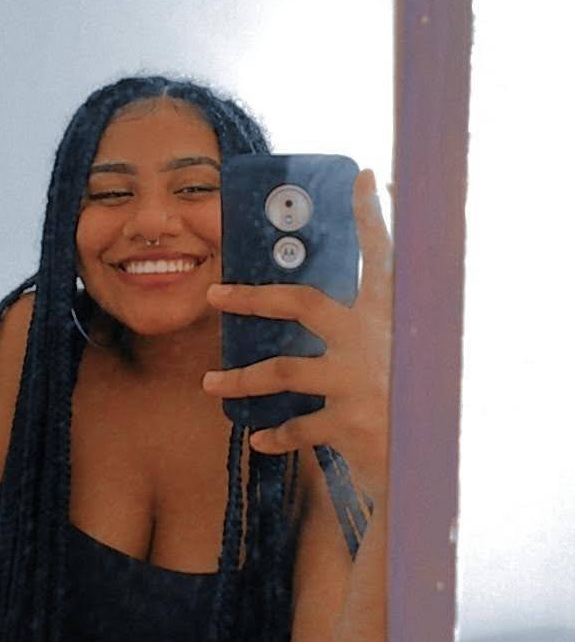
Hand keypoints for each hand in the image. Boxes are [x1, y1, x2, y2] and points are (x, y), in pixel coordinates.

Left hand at [203, 169, 391, 495]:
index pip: (382, 256)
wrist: (430, 463)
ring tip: (210, 384)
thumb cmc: (411, 402)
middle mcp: (373, 341)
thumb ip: (377, 323)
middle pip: (302, 303)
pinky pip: (298, 426)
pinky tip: (258, 438)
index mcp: (390, 318)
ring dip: (241, 378)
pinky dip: (275, 434)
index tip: (362, 178)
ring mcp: (360, 381)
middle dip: (252, 297)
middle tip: (214, 294)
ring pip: (282, 370)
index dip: (372, 217)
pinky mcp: (351, 423)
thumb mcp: (406, 354)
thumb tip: (342, 295)